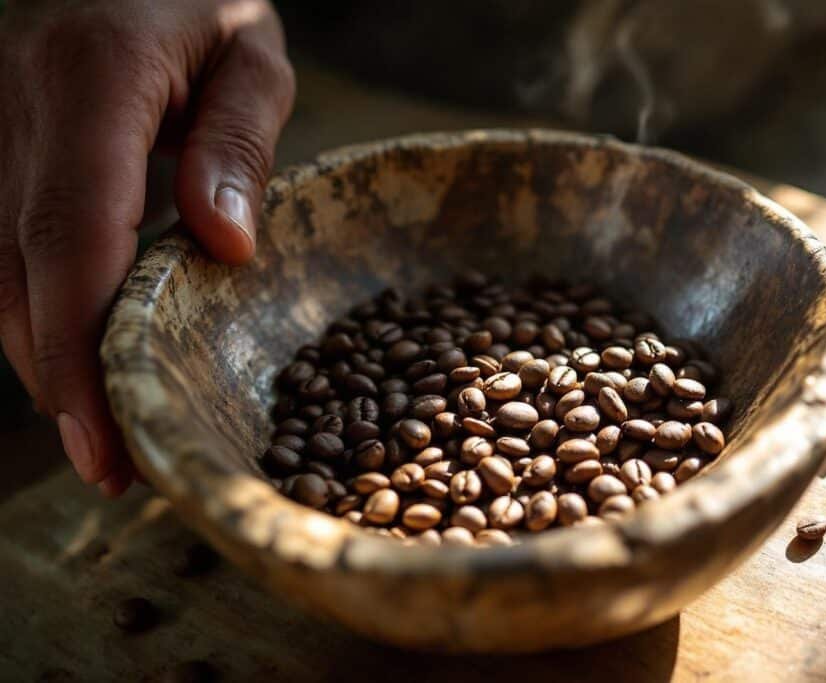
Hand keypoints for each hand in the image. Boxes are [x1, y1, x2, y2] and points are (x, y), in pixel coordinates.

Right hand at [0, 1, 294, 495]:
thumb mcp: (250, 50)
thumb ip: (237, 142)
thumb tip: (224, 248)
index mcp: (92, 80)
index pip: (72, 234)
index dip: (79, 346)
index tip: (107, 434)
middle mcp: (18, 105)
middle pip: (19, 271)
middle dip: (59, 379)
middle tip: (111, 465)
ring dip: (40, 358)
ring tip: (100, 431)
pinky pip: (0, 246)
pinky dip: (33, 311)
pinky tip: (73, 357)